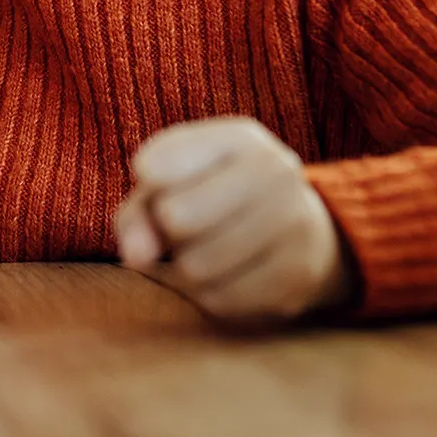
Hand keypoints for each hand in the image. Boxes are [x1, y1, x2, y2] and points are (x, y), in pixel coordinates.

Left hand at [115, 118, 349, 324]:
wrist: (297, 226)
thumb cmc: (213, 198)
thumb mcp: (172, 187)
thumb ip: (138, 216)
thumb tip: (137, 257)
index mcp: (238, 137)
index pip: (157, 165)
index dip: (148, 183)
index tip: (161, 179)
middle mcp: (275, 169)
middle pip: (176, 217)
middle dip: (167, 231)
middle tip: (182, 225)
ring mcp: (294, 220)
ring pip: (197, 266)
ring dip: (184, 268)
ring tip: (202, 250)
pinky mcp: (299, 272)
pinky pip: (220, 299)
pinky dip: (208, 294)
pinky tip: (225, 275)